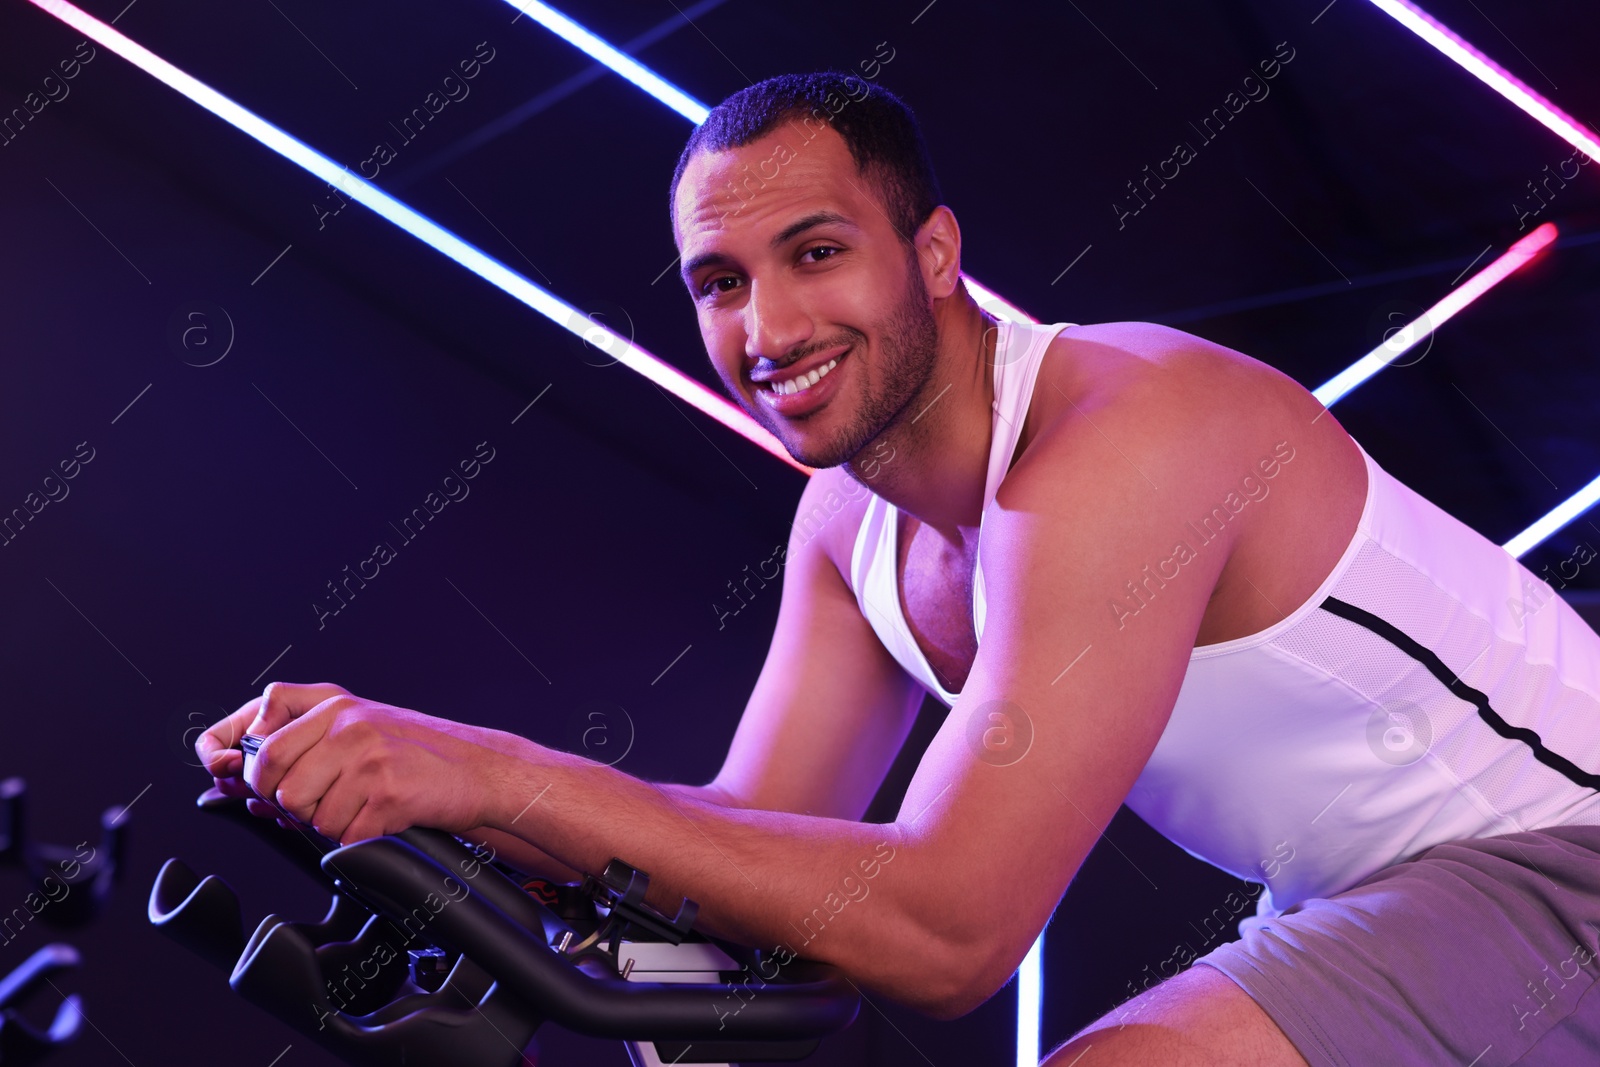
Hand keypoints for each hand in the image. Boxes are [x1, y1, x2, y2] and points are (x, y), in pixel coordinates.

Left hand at [194, 681, 513, 844]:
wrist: (479, 769)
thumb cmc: (415, 753)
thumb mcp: (356, 725)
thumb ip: (297, 738)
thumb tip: (230, 779)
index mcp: (334, 703)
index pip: (258, 730)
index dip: (232, 758)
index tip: (222, 773)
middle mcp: (347, 723)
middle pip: (273, 780)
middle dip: (289, 802)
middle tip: (324, 800)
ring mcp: (367, 757)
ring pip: (305, 813)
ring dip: (329, 822)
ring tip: (364, 804)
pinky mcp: (387, 794)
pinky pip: (342, 836)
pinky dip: (359, 838)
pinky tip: (383, 818)